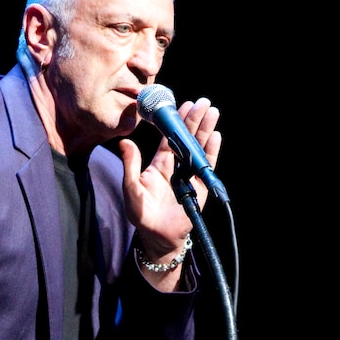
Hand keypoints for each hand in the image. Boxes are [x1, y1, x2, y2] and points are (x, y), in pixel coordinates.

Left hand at [119, 97, 221, 263]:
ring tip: (212, 112)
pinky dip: (212, 152)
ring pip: (199, 148)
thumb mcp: (131, 188)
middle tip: (202, 102)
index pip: (169, 138)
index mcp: (159, 164)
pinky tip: (215, 136)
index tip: (183, 105)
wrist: (158, 237)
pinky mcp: (200, 186)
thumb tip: (124, 142)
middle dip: (194, 120)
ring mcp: (189, 175)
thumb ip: (130, 165)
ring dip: (206, 130)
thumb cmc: (141, 214)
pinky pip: (207, 166)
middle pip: (187, 138)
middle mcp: (176, 167)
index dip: (176, 122)